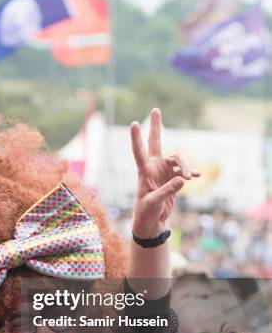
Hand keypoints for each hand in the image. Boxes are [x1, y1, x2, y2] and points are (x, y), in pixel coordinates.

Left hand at [130, 108, 199, 238]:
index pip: (139, 152)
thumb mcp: (154, 203)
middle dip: (156, 126)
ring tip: (192, 177)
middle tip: (155, 109)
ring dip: (187, 165)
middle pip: (156, 142)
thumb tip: (183, 178)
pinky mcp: (173, 178)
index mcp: (144, 172)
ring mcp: (164, 171)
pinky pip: (185, 170)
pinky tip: (197, 175)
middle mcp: (153, 167)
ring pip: (178, 158)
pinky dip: (192, 171)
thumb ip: (167, 190)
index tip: (134, 123)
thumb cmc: (146, 213)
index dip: (137, 138)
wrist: (152, 222)